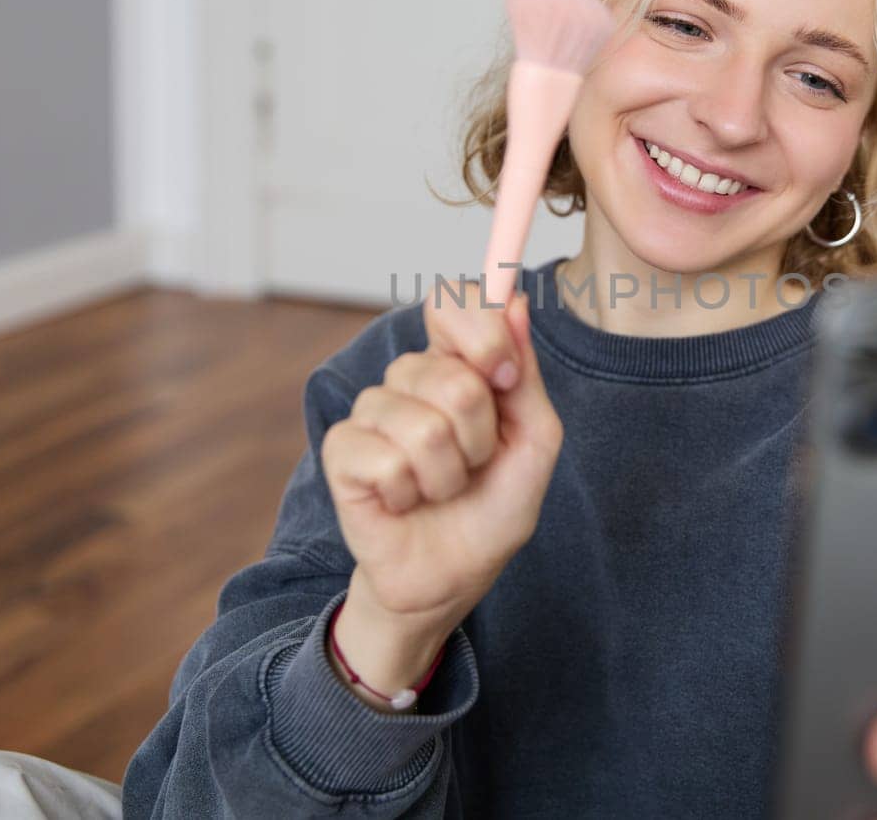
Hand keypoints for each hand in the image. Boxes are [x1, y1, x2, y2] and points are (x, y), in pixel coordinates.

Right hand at [321, 279, 562, 635]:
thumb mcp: (534, 441)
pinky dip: (412, 492)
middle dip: (480, 436)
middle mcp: (409, 379)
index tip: (506, 376)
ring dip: (448, 474)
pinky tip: (405, 502)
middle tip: (474, 465)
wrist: (453, 575)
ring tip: (441, 488)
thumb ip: (525, 375)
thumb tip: (518, 302)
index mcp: (457, 362)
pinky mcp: (342, 451)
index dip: (481, 329)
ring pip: (422, 425)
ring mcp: (371, 412)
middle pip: (451, 375)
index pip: (452, 301)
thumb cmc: (493, 506)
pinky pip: (386, 459)